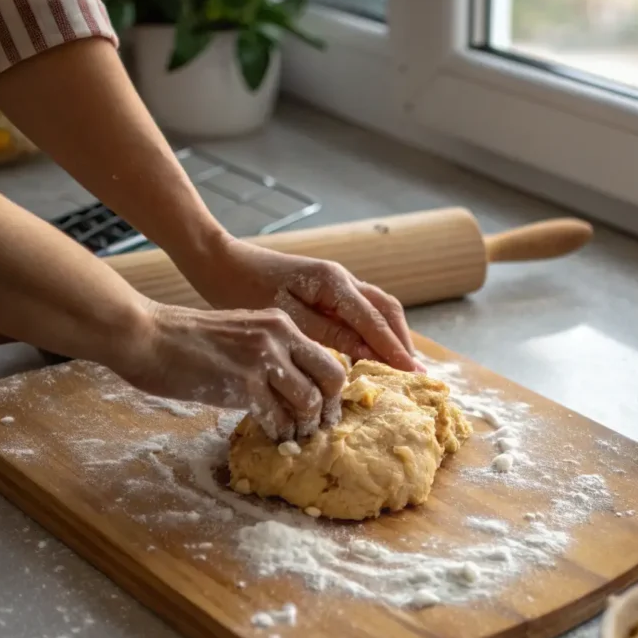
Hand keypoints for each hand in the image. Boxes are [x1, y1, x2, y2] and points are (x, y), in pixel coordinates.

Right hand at [119, 302, 345, 440]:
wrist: (147, 335)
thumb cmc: (186, 340)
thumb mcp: (241, 334)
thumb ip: (269, 353)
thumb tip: (293, 387)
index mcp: (281, 323)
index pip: (327, 356)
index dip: (332, 387)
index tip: (325, 407)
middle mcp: (279, 336)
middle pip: (332, 377)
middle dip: (329, 408)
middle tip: (319, 427)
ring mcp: (263, 359)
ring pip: (309, 401)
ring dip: (305, 426)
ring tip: (293, 436)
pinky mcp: (243, 383)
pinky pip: (277, 418)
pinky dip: (279, 433)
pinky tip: (271, 437)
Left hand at [194, 237, 417, 371]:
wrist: (222, 264)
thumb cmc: (247, 290)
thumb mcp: (289, 318)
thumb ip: (330, 334)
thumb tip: (368, 353)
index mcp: (334, 282)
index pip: (375, 320)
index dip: (395, 349)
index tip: (413, 373)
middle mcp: (343, 278)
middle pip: (387, 310)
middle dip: (402, 341)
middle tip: (415, 373)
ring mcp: (337, 283)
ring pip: (378, 308)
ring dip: (392, 335)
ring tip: (402, 365)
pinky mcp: (327, 291)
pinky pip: (361, 311)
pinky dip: (375, 330)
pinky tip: (374, 351)